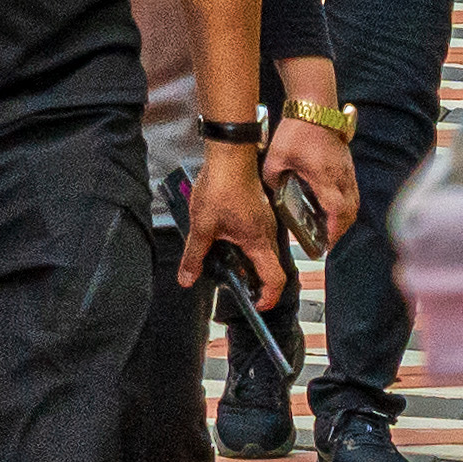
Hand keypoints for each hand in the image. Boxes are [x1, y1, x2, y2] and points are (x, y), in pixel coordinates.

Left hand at [181, 141, 278, 300]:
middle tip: (234, 284)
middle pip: (268, 266)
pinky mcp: (259, 211)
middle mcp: (268, 233)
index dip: (268, 296)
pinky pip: (256, 235)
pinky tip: (223, 237)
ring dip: (246, 259)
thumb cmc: (221, 188)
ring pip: (261, 249)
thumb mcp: (202, 227)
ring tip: (223, 260)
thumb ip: (194, 256)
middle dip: (253, 279)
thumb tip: (187, 279)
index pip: (275, 278)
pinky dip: (243, 243)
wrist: (230, 157)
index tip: (257, 305)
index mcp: (259, 242)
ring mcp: (265, 221)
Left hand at [267, 109, 360, 250]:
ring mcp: (348, 171)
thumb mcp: (276, 157)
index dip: (332, 231)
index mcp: (325, 177)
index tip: (324, 245)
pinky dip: (345, 205)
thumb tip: (274, 193)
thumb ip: (273, 178)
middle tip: (326, 241)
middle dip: (340, 230)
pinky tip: (331, 207)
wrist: (315, 107)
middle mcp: (342, 177)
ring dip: (344, 219)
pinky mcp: (348, 165)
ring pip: (354, 203)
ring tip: (329, 229)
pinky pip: (352, 192)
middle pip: (350, 212)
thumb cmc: (297, 131)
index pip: (336, 212)